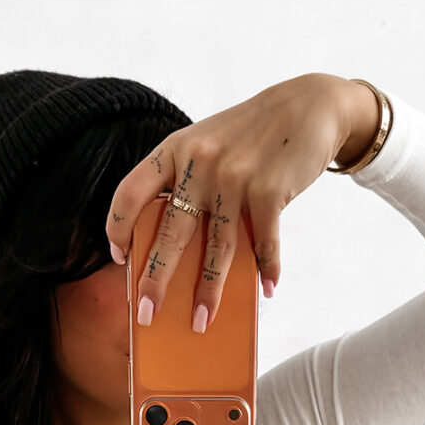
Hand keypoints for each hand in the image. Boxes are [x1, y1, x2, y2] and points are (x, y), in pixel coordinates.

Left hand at [104, 72, 380, 333]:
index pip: (130, 193)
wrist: (308, 105)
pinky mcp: (268, 189)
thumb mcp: (209, 145)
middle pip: (170, 233)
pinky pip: (263, 243)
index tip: (118, 258)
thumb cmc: (252, 135)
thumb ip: (192, 186)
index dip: (117, 227)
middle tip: (145, 315)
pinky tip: (267, 289)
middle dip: (156, 280)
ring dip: (209, 291)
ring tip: (201, 320)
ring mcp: (234, 176)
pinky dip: (267, 269)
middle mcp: (199, 162)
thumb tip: (186, 253)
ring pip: (216, 248)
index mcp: (175, 150)